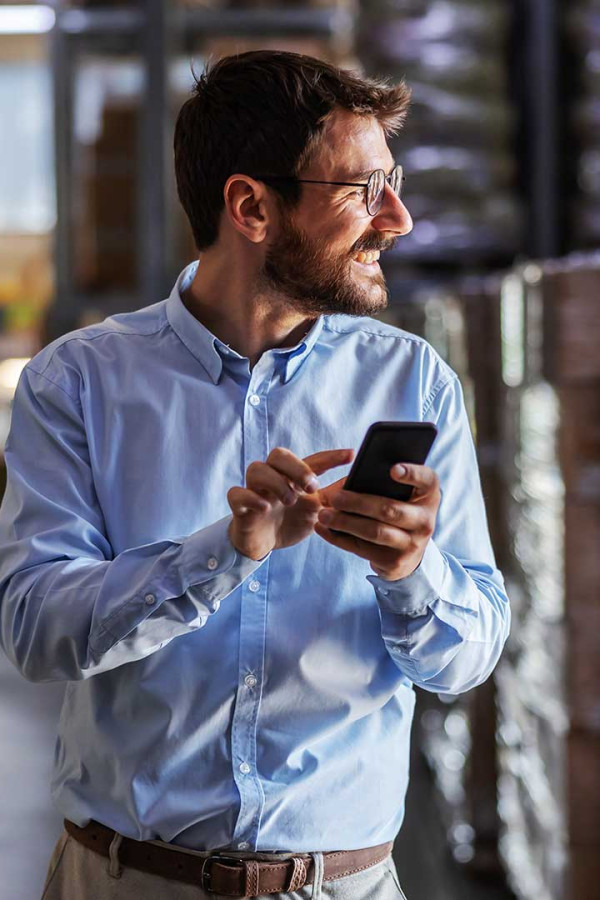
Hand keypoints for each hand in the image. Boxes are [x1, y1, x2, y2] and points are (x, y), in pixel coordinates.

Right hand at [227, 447, 354, 560]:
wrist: (263, 545)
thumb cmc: (289, 522)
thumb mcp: (316, 511)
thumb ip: (334, 498)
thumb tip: (359, 486)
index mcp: (293, 477)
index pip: (312, 460)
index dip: (331, 457)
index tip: (351, 455)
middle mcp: (273, 478)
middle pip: (278, 455)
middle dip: (297, 467)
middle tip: (312, 487)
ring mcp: (254, 490)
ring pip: (256, 468)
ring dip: (276, 482)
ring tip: (290, 500)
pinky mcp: (240, 507)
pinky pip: (237, 494)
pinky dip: (250, 497)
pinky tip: (264, 508)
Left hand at [314, 463, 440, 579]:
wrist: (409, 554)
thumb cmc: (399, 511)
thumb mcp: (404, 496)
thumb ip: (387, 484)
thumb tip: (352, 477)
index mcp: (429, 496)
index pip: (427, 480)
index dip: (411, 473)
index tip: (392, 469)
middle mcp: (425, 520)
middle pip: (390, 509)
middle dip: (359, 503)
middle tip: (334, 497)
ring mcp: (411, 544)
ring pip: (374, 532)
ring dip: (345, 522)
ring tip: (323, 514)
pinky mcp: (394, 562)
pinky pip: (362, 549)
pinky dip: (338, 538)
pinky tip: (323, 529)